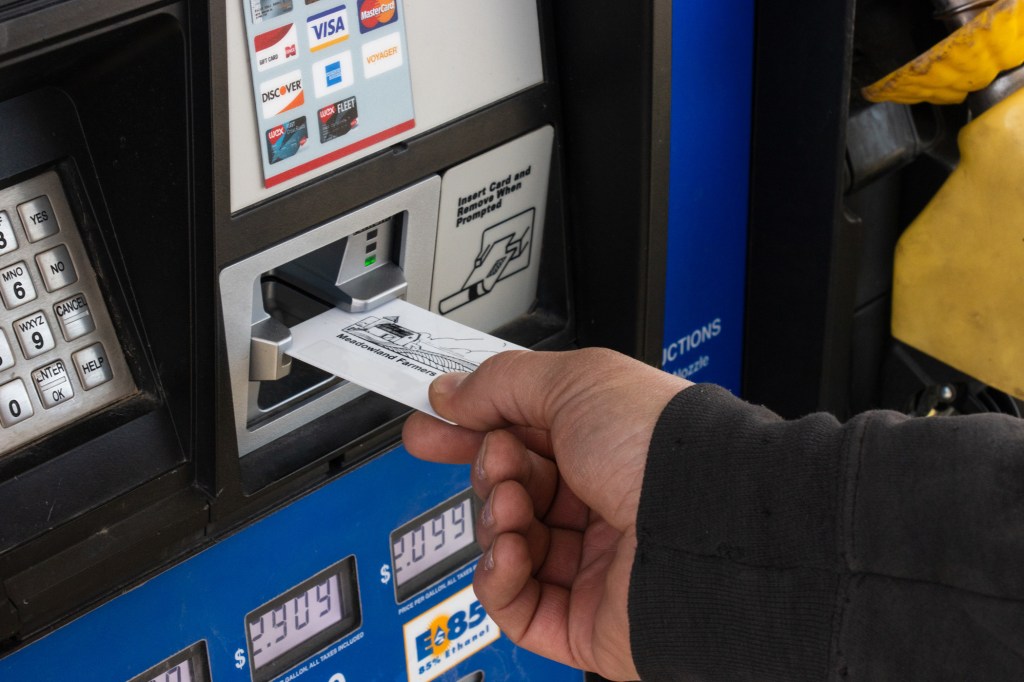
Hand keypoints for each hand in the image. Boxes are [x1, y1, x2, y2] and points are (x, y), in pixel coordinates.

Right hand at [402, 348, 691, 680]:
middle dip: (488, 472)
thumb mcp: (575, 382)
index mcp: (605, 443)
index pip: (521, 435)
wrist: (708, 527)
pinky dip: (498, 578)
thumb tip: (453, 392)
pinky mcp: (584, 621)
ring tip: (512, 508)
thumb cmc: (662, 451)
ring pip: (506, 545)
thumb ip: (503, 383)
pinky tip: (510, 552)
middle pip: (509, 490)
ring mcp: (595, 563)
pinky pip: (515, 605)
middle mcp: (602, 501)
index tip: (431, 427)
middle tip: (495, 461)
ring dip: (494, 521)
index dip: (472, 430)